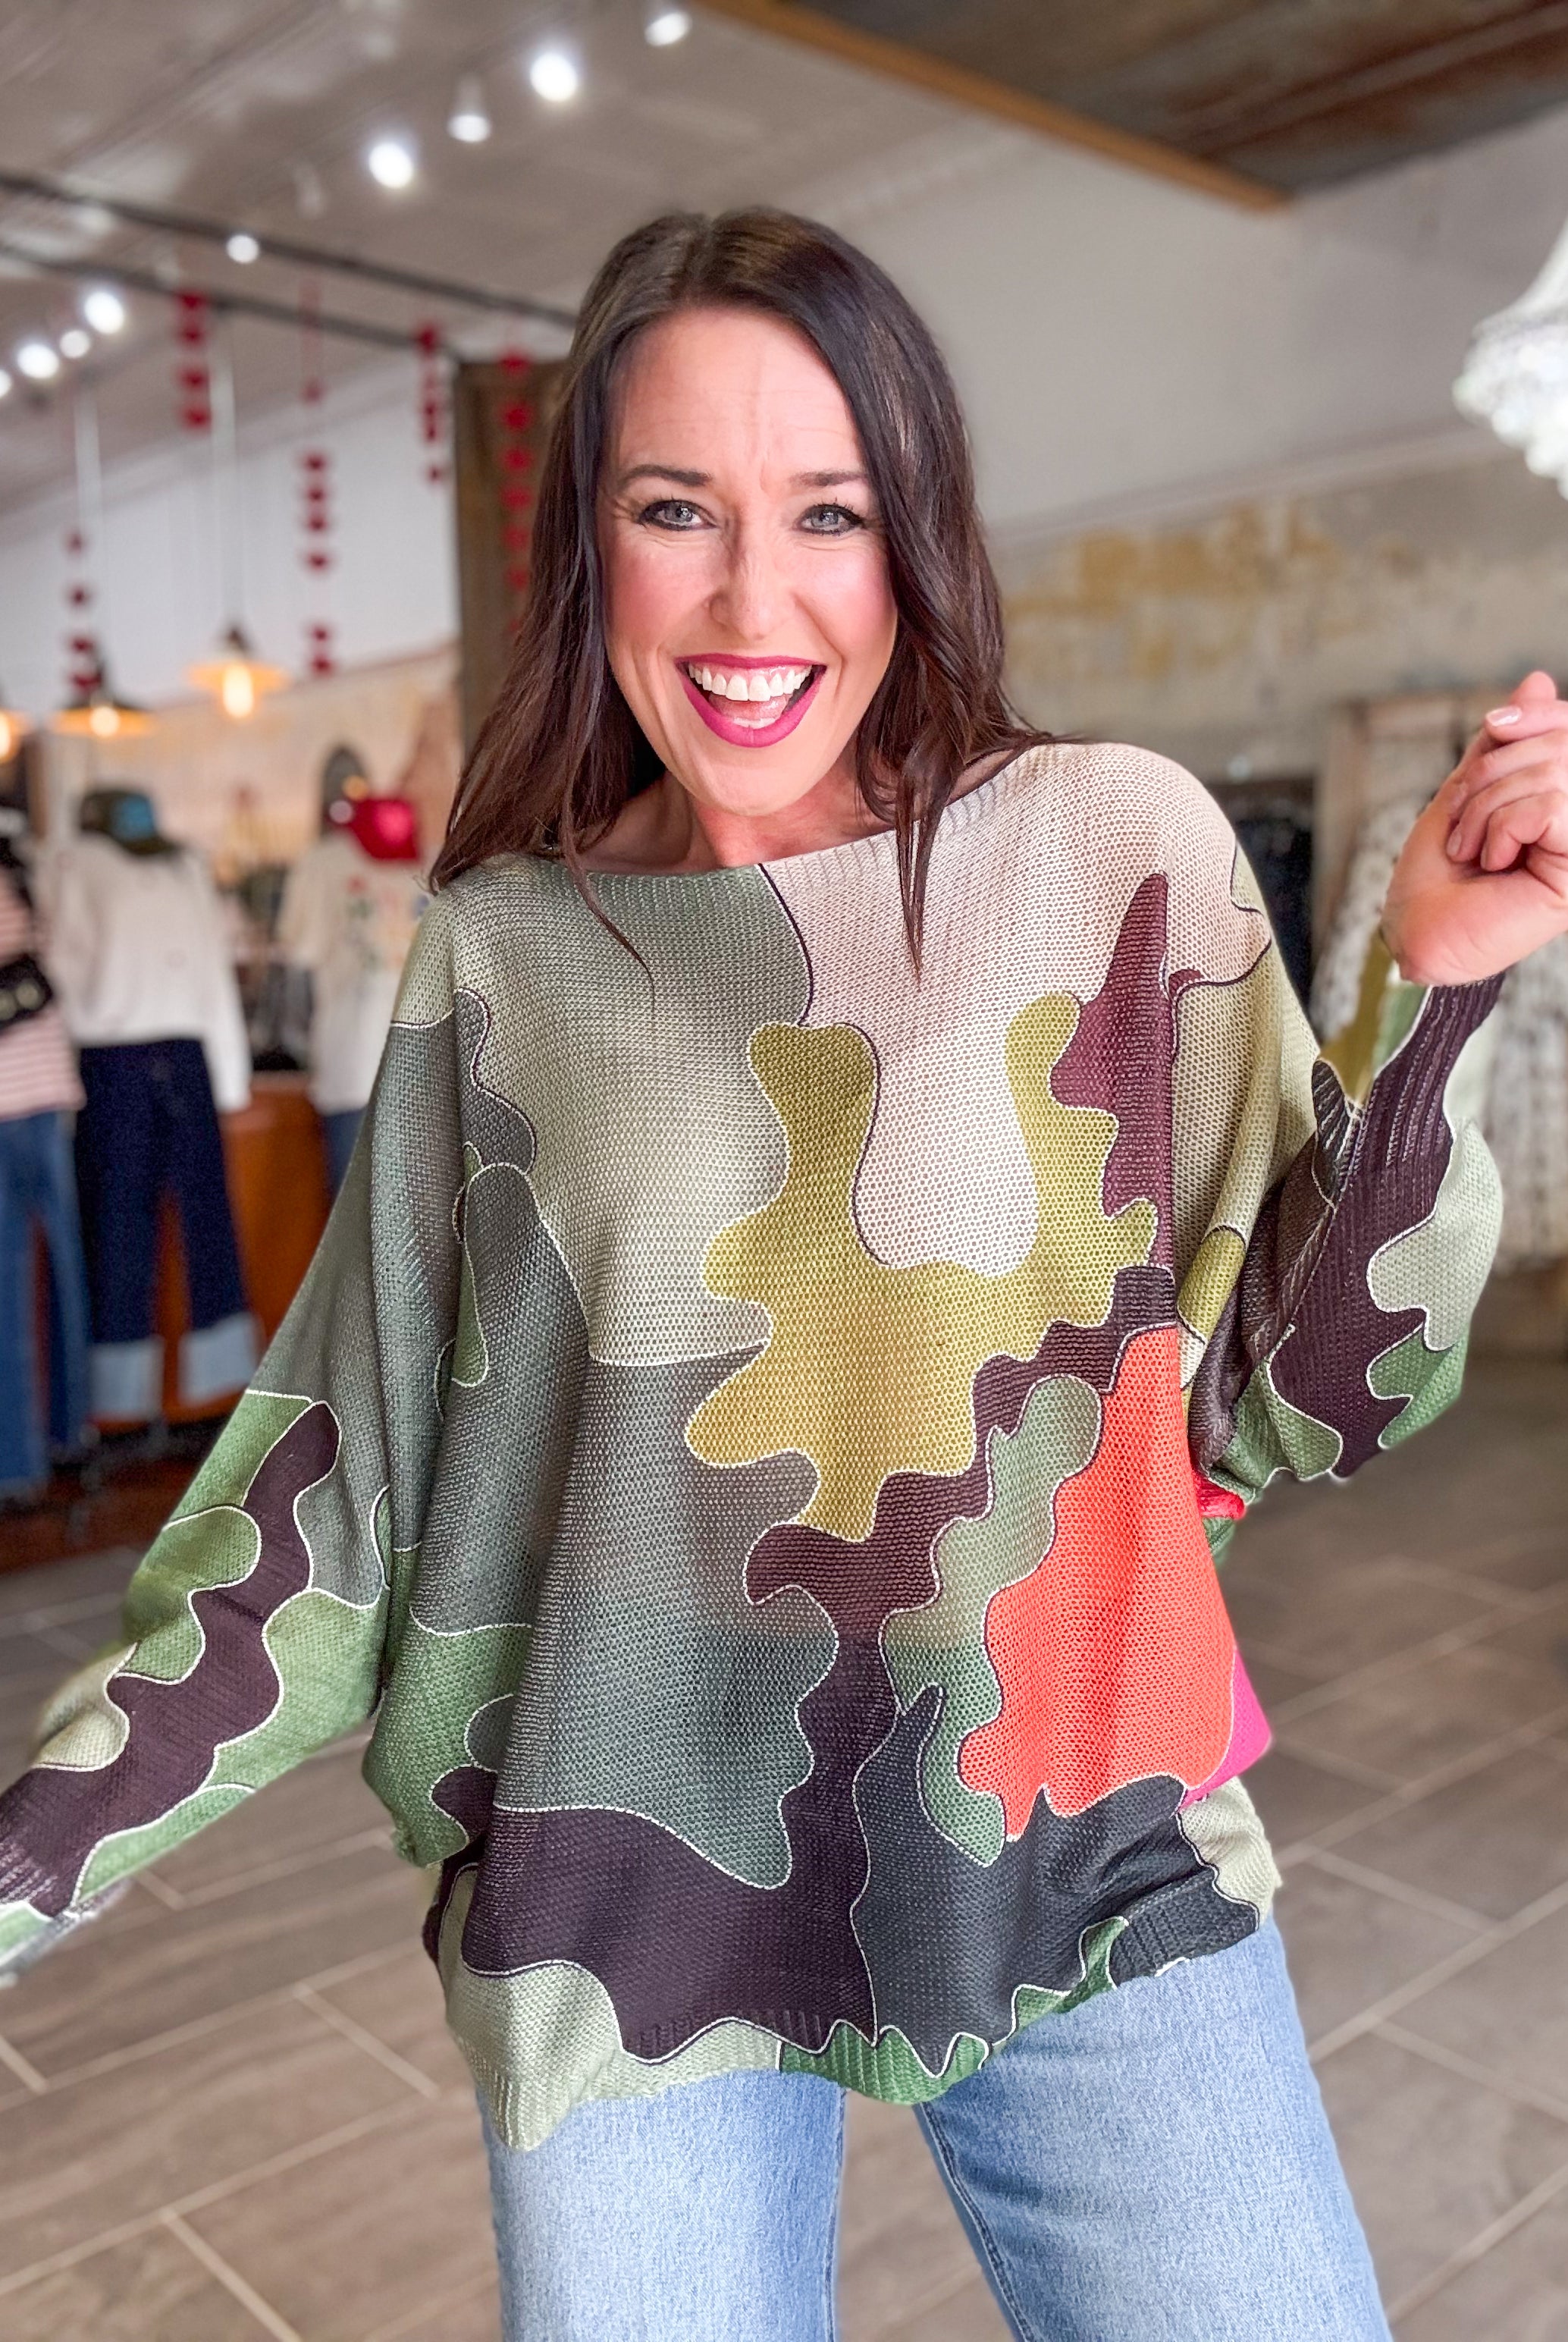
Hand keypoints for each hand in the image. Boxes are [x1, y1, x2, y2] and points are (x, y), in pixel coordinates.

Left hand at [1381, 670, 1567, 986]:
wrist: (1416, 930)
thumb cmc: (1437, 873)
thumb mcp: (1466, 789)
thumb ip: (1504, 742)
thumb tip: (1539, 681)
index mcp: (1560, 797)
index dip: (1535, 713)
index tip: (1495, 723)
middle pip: (1558, 745)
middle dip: (1492, 771)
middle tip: (1463, 820)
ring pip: (1551, 775)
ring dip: (1487, 807)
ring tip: (1471, 848)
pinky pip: (1548, 807)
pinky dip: (1503, 828)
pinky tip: (1492, 862)